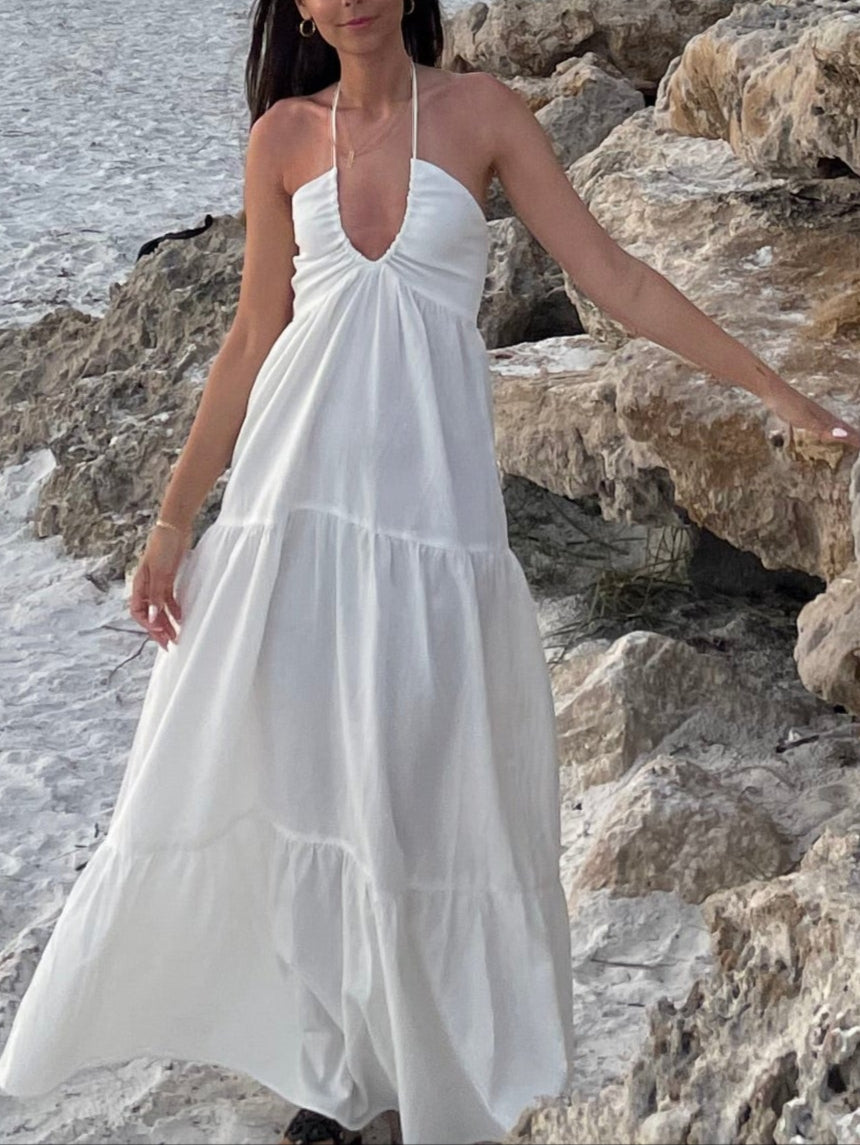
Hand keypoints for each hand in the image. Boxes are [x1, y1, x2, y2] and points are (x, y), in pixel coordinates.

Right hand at [129, 524, 190, 649]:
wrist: (174, 528)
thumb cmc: (163, 547)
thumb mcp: (160, 573)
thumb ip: (157, 595)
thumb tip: (154, 617)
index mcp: (139, 584)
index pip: (138, 611)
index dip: (148, 624)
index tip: (160, 632)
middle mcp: (146, 586)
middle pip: (149, 613)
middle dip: (158, 629)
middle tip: (169, 644)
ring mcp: (157, 583)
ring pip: (159, 609)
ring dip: (166, 622)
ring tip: (176, 636)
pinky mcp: (168, 579)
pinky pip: (168, 599)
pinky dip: (173, 610)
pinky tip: (180, 618)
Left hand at [762, 382, 859, 449]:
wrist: (774, 392)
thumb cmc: (788, 406)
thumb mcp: (806, 419)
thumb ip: (823, 428)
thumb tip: (844, 434)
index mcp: (825, 418)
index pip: (845, 430)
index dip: (855, 438)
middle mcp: (823, 416)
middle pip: (843, 427)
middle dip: (853, 435)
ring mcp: (815, 414)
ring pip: (834, 425)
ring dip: (844, 432)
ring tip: (851, 438)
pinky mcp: (806, 414)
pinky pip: (824, 424)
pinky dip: (830, 430)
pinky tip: (825, 432)